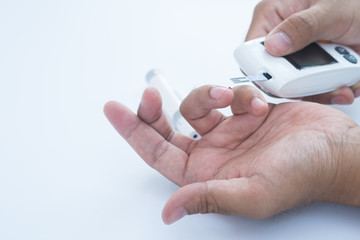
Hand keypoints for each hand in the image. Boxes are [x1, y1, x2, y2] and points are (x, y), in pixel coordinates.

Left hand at [104, 86, 359, 223]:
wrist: (335, 152)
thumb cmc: (301, 177)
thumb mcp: (252, 194)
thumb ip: (209, 198)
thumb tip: (170, 212)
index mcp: (206, 174)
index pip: (157, 153)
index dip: (133, 133)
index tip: (115, 110)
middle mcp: (213, 152)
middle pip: (168, 127)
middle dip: (154, 109)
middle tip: (149, 94)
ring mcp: (228, 130)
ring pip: (197, 105)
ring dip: (207, 96)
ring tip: (228, 99)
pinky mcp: (244, 112)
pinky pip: (228, 93)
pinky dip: (239, 93)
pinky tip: (257, 104)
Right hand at [246, 0, 359, 103]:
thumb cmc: (353, 0)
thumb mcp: (330, 10)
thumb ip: (302, 26)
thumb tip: (273, 45)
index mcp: (273, 16)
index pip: (251, 51)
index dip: (261, 70)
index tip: (281, 80)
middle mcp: (280, 37)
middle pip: (273, 74)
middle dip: (297, 84)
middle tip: (319, 81)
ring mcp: (297, 55)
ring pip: (294, 86)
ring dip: (319, 90)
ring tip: (341, 85)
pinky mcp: (312, 67)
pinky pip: (312, 87)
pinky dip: (331, 90)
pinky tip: (345, 84)